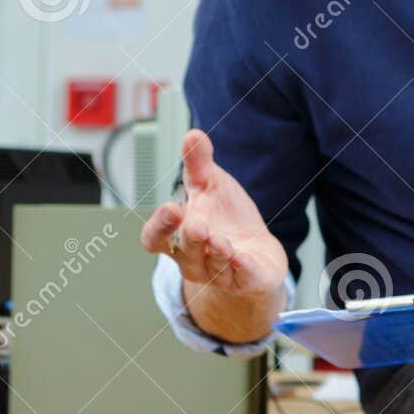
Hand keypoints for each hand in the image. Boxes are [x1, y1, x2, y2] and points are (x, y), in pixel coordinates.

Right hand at [140, 130, 288, 342]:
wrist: (258, 251)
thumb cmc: (225, 218)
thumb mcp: (211, 186)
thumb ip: (198, 164)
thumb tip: (192, 135)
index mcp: (178, 234)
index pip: (156, 237)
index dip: (160, 226)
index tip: (171, 207)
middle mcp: (194, 258)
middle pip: (184, 253)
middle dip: (189, 238)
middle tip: (196, 224)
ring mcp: (218, 272)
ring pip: (211, 268)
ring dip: (215, 253)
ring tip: (219, 239)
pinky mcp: (245, 279)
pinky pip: (240, 277)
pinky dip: (240, 268)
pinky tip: (242, 256)